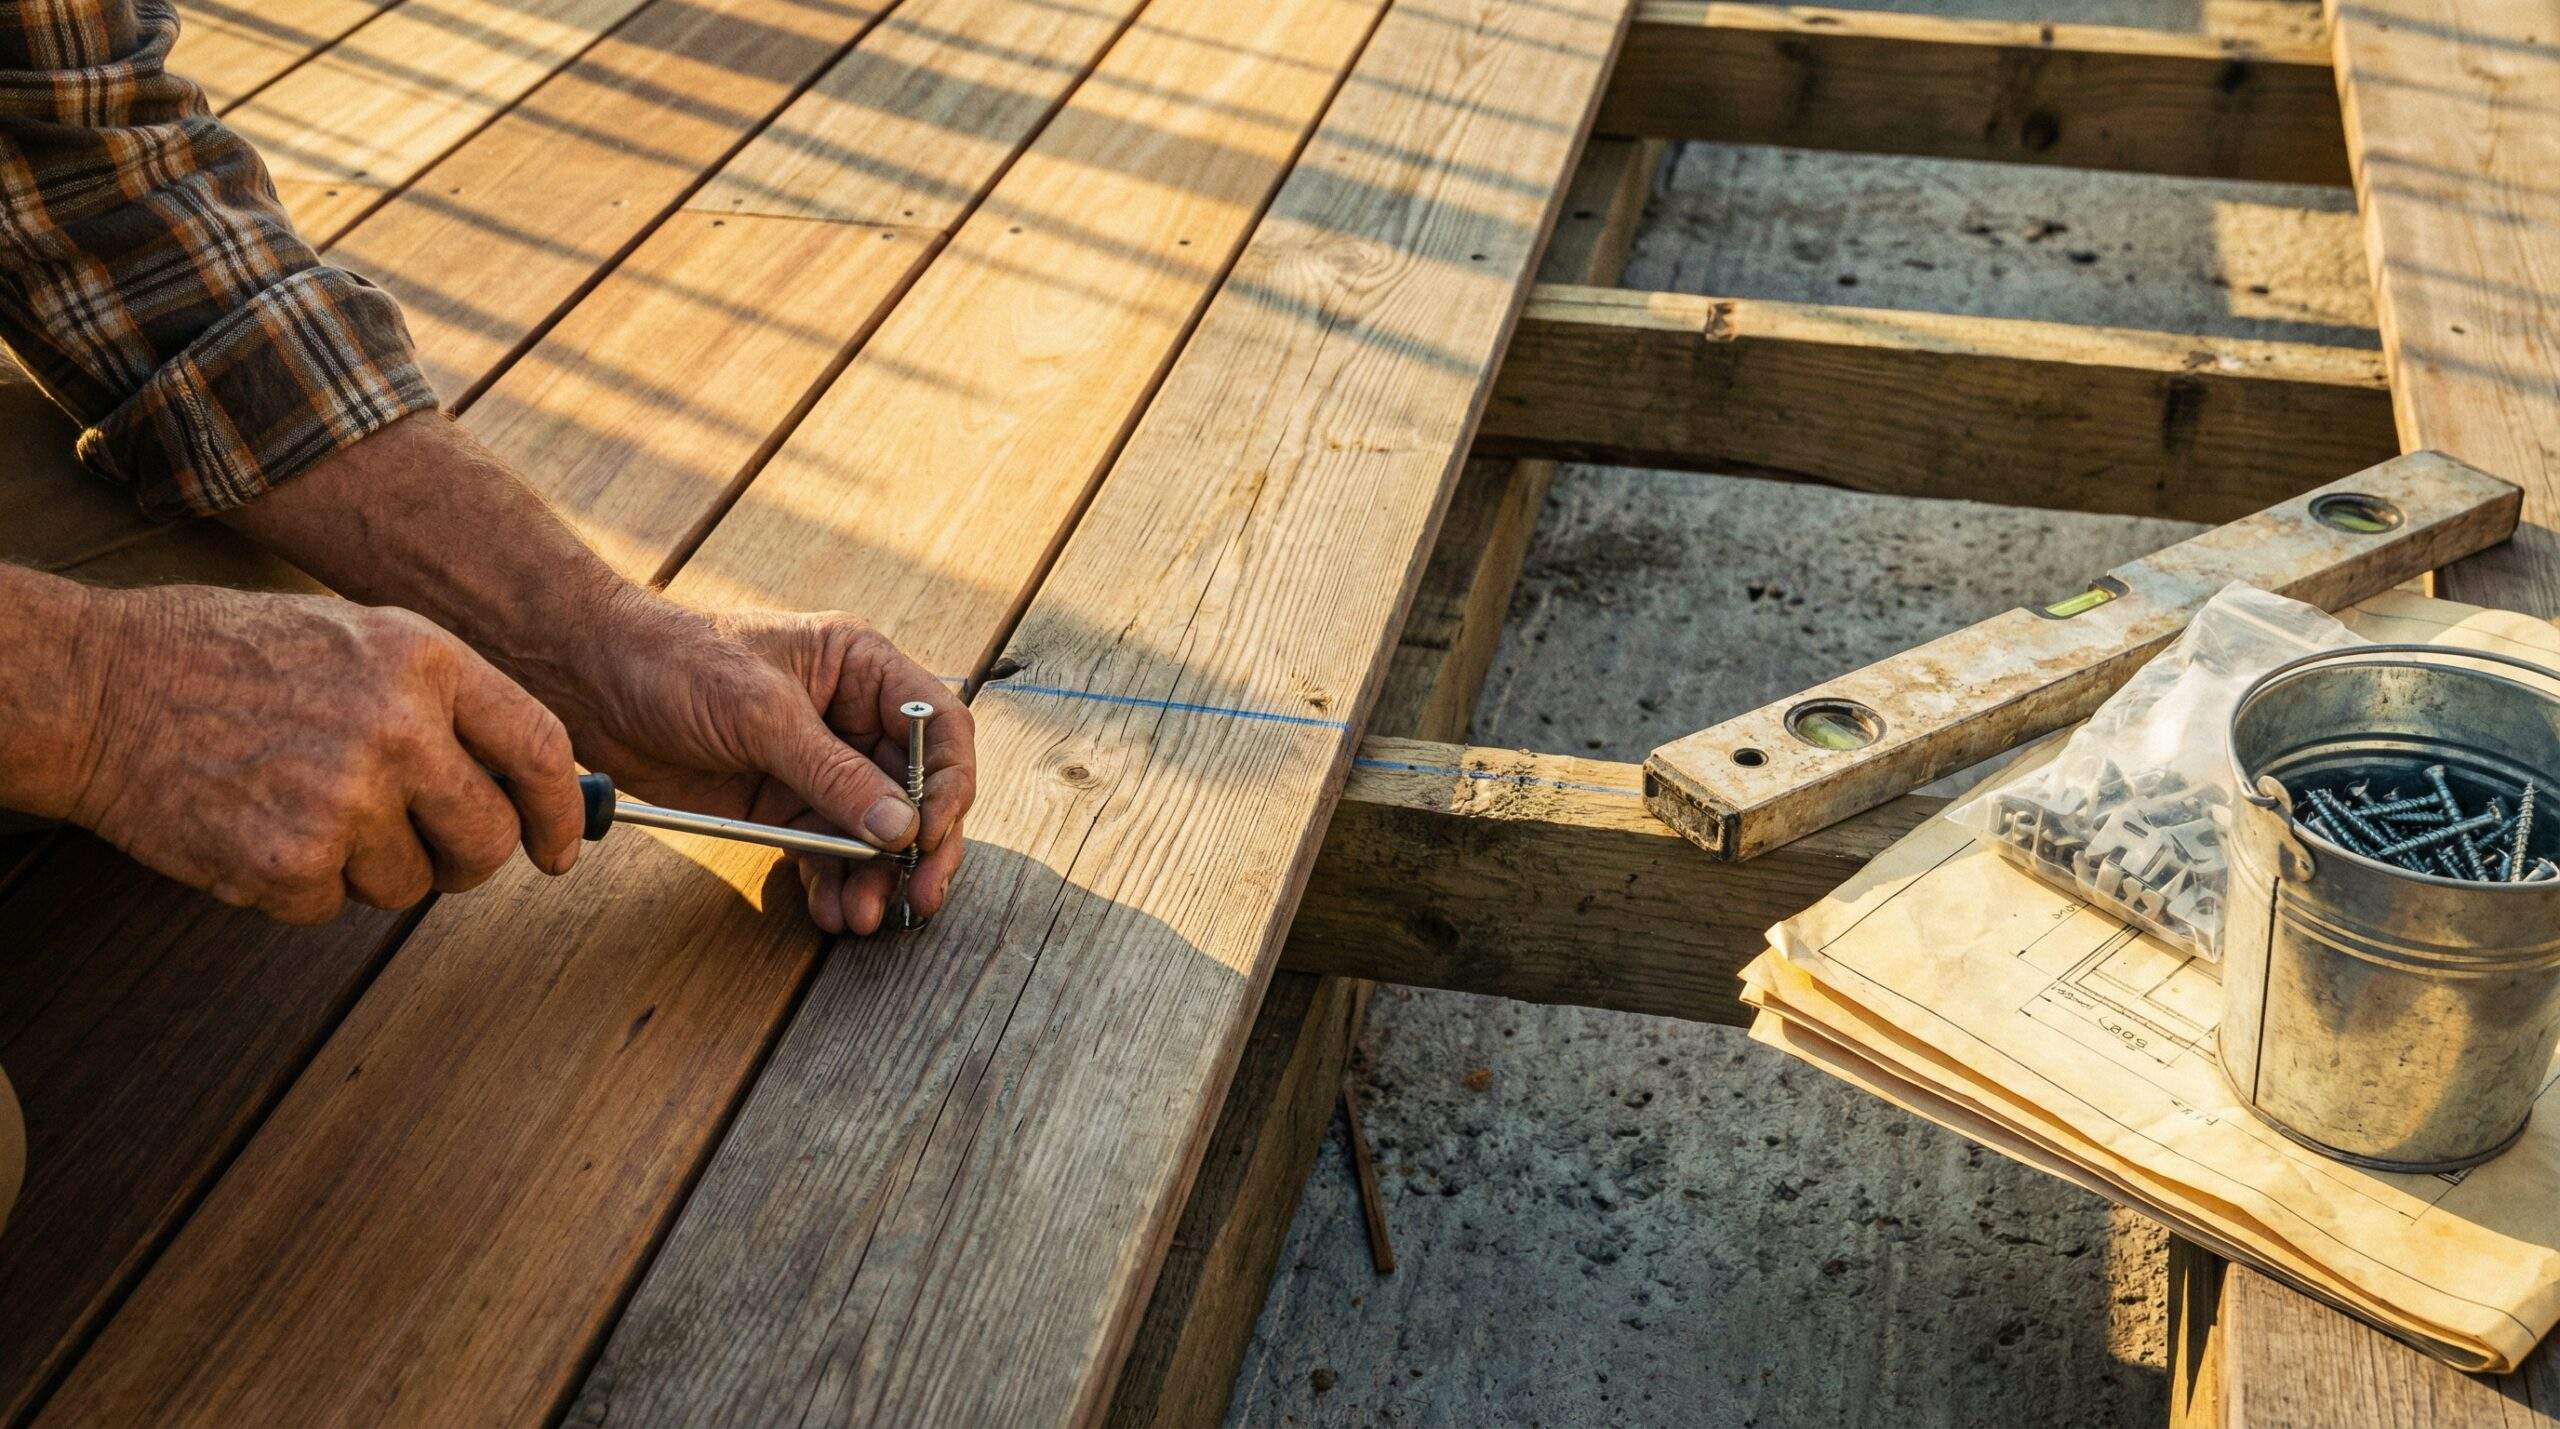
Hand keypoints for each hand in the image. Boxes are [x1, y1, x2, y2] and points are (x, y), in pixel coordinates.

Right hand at [58, 584, 585, 923]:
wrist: (101, 686)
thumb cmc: (227, 658)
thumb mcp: (357, 638)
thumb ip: (441, 701)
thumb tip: (521, 780)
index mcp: (423, 661)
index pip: (538, 749)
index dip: (560, 811)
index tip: (559, 848)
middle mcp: (397, 728)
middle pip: (487, 837)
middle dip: (468, 861)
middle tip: (434, 855)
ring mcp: (344, 799)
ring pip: (410, 884)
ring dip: (370, 869)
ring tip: (303, 806)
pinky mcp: (289, 862)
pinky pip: (333, 905)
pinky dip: (301, 885)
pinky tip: (259, 826)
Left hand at [539, 595, 975, 935]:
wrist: (589, 682)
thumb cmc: (675, 663)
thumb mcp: (761, 714)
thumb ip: (834, 774)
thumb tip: (901, 830)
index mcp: (863, 669)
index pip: (939, 727)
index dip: (949, 783)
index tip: (931, 833)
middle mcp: (852, 718)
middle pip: (918, 790)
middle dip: (920, 848)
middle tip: (917, 898)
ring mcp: (819, 766)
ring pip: (875, 832)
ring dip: (876, 877)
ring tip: (862, 916)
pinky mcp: (783, 804)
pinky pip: (826, 852)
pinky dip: (834, 884)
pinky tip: (832, 911)